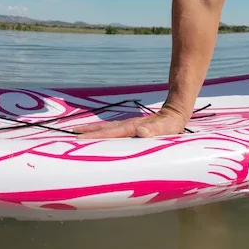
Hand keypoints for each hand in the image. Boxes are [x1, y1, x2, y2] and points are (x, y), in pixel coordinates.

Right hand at [74, 104, 188, 138]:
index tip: (80, 138)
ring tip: (79, 132)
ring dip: (94, 131)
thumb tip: (140, 131)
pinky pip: (114, 130)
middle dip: (89, 132)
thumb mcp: (167, 129)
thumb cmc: (172, 125)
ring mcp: (130, 125)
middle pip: (106, 129)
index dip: (96, 136)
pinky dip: (103, 131)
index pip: (112, 133)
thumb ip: (155, 131)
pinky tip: (98, 134)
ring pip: (108, 128)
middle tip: (72, 135)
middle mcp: (129, 125)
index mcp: (134, 128)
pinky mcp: (132, 128)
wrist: (176, 111)